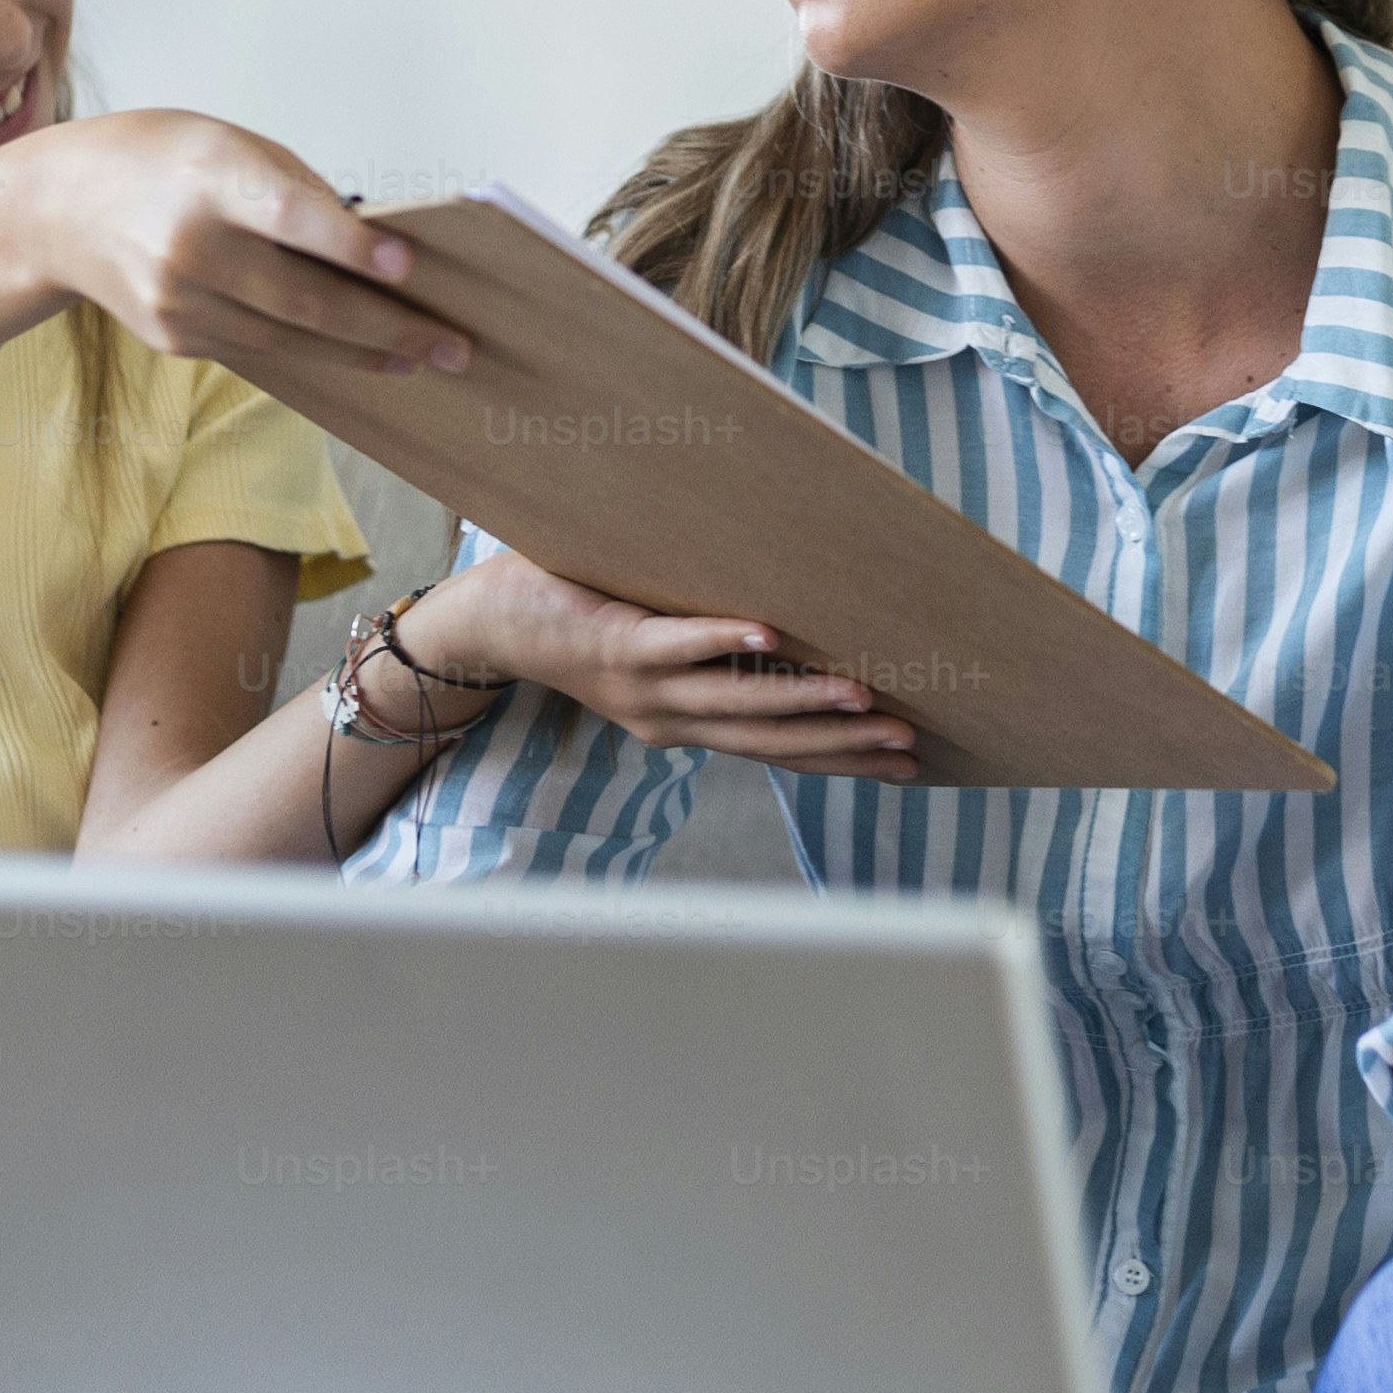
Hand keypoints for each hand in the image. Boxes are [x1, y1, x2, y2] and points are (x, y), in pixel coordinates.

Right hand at [0, 109, 476, 377]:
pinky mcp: (174, 338)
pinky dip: (316, 355)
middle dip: (388, 327)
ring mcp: (177, 301)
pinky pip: (260, 350)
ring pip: (290, 339)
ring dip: (364, 352)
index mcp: (209, 176)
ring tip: (425, 359)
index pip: (289, 216)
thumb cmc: (162, 160)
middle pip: (303, 299)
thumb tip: (378, 252)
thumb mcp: (230, 143)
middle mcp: (189, 245)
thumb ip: (299, 192)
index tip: (409, 266)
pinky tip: (363, 356)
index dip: (350, 246)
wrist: (58, 209)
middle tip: (456, 346)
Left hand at [404, 551, 925, 780]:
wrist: (486, 628)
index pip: (775, 750)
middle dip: (841, 743)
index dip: (840, 760)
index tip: (904, 766)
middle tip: (907, 741)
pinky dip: (722, 639)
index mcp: (679, 726)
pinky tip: (769, 635)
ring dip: (800, 700)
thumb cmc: (575, 625)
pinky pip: (677, 642)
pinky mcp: (617, 641)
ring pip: (733, 699)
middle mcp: (666, 718)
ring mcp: (642, 684)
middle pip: (768, 738)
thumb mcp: (649, 659)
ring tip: (862, 697)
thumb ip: (706, 657)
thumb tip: (786, 633)